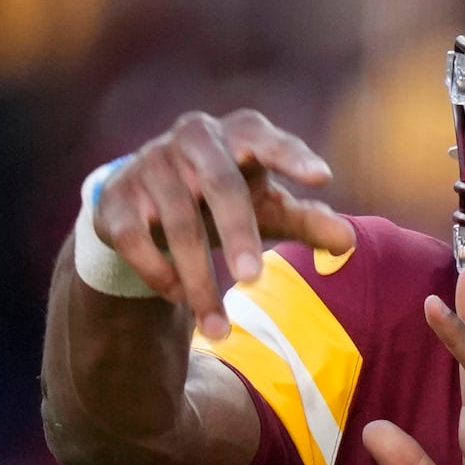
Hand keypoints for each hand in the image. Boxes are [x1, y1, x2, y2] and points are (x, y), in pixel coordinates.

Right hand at [94, 109, 354, 340]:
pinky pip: (137, 240)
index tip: (322, 177)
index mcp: (237, 134)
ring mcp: (149, 165)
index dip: (291, 155)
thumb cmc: (221, 198)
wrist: (143, 200)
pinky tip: (178, 298)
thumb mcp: (265, 206)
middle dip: (237, 235)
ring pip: (178, 223)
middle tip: (253, 280)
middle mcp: (192, 139)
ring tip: (219, 330)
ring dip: (199, 281)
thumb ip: (305, 219)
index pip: (266, 138)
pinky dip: (160, 274)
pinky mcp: (115, 199)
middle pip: (220, 185)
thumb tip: (349, 243)